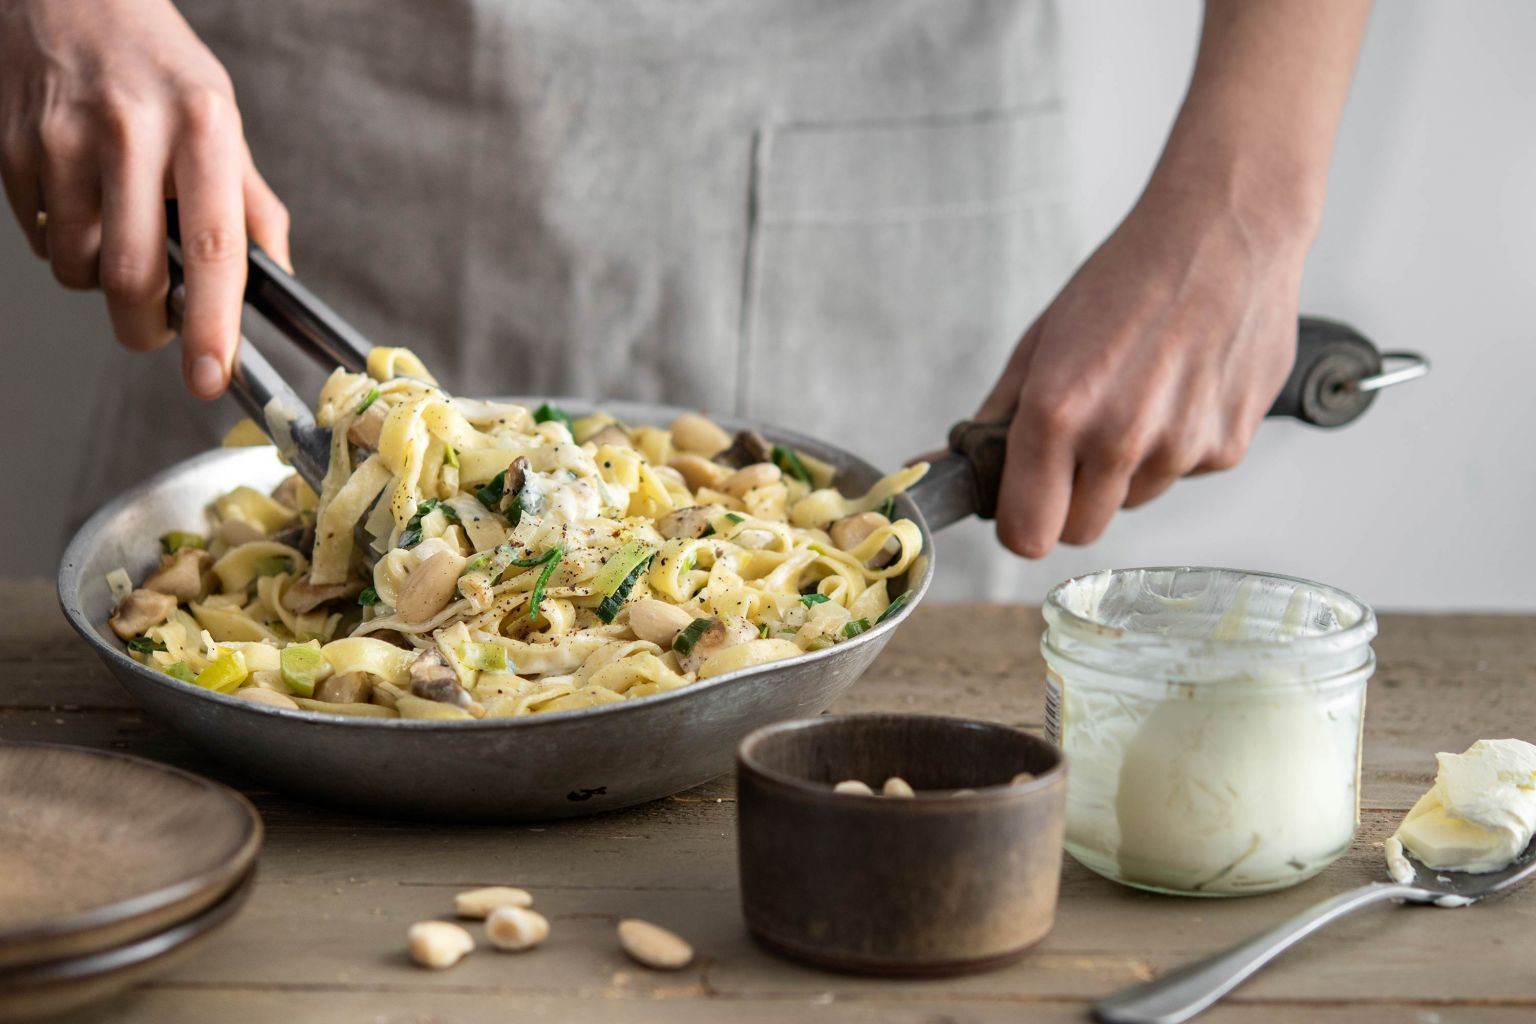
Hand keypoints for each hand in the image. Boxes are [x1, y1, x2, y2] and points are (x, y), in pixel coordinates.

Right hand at [0, 0, 288, 397]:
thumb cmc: (157, 66)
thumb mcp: (223, 122)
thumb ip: (251, 205)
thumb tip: (278, 280)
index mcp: (203, 127)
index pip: (214, 247)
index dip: (214, 323)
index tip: (212, 375)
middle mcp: (132, 131)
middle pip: (133, 276)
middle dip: (145, 325)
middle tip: (157, 325)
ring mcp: (64, 138)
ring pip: (77, 267)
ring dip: (98, 277)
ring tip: (116, 230)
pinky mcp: (14, 148)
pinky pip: (38, 238)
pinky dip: (61, 241)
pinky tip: (78, 198)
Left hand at [976, 183, 1307, 557]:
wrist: (1225, 229)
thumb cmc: (1125, 280)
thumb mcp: (1039, 344)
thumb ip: (991, 419)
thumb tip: (934, 468)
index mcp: (1058, 413)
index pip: (1028, 535)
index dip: (1022, 521)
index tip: (1025, 499)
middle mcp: (1119, 439)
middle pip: (1080, 530)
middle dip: (1072, 499)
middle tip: (1081, 439)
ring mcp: (1180, 448)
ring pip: (1133, 500)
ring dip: (1127, 467)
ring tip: (1141, 394)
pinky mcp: (1229, 447)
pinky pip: (1184, 474)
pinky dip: (1178, 445)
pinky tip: (1182, 388)